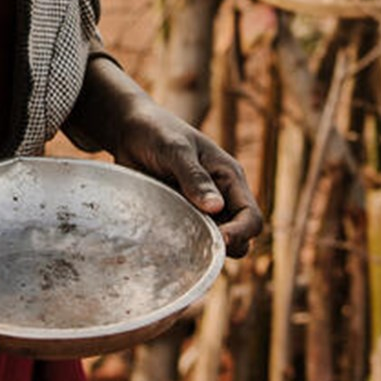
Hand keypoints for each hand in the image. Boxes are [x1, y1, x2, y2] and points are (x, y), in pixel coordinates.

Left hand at [67, 57, 265, 257]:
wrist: (129, 130)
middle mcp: (221, 197)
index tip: (218, 241)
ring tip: (178, 245)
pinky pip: (189, 241)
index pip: (251, 217)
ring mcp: (199, 210)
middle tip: (195, 246)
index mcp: (229, 178)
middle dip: (223, 248)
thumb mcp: (175, 149)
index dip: (241, 234)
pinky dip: (183, 248)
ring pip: (214, 244)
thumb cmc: (156, 132)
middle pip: (239, 238)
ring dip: (202, 251)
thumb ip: (194, 177)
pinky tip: (165, 245)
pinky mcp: (179, 217)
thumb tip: (216, 208)